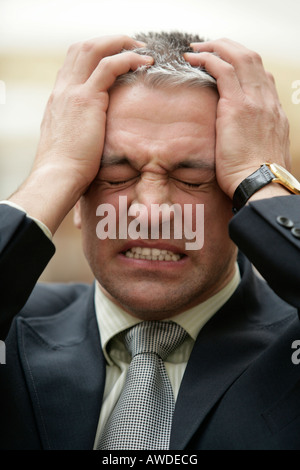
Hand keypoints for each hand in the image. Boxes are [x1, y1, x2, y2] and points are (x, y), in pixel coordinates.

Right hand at [10, 35, 152, 232]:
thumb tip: (93, 134)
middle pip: (82, 48)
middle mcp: (63, 90)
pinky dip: (128, 59)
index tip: (115, 59)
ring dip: (120, 44)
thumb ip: (79, 129)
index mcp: (58, 99)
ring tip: (142, 51)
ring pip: (93, 49)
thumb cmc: (66, 168)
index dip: (95, 55)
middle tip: (132, 48)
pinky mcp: (86, 99)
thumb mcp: (69, 141)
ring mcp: (72, 92)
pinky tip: (144, 63)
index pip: (74, 63)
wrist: (58, 177)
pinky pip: (109, 66)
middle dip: (109, 42)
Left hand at [185, 39, 290, 198]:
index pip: (262, 75)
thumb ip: (255, 139)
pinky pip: (222, 70)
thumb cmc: (258, 177)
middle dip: (228, 47)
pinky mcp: (237, 106)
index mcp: (274, 111)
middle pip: (251, 58)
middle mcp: (267, 100)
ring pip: (238, 57)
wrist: (262, 185)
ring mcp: (254, 101)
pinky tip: (193, 59)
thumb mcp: (264, 153)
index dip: (243, 64)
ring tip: (197, 49)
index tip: (226, 64)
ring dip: (216, 48)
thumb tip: (242, 142)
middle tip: (208, 48)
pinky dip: (207, 60)